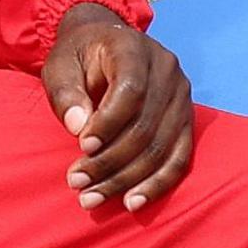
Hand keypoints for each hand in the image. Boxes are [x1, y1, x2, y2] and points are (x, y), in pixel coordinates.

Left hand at [42, 3, 193, 212]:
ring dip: (127, 179)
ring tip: (93, 198)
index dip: (107, 123)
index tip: (82, 146)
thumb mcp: (60, 65)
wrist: (104, 45)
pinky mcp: (186, 120)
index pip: (130, 92)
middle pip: (146, 127)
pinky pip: (179, 158)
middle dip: (110, 162)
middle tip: (77, 183)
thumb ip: (66, 93)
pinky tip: (132, 202)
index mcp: (134, 49)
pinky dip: (156, 183)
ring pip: (162, 148)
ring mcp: (182, 97)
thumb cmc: (78, 57)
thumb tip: (78, 128)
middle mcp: (167, 71)